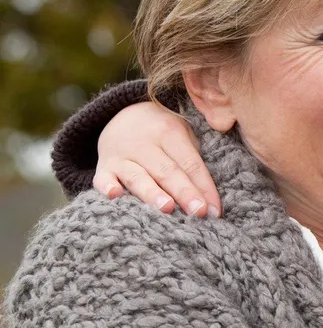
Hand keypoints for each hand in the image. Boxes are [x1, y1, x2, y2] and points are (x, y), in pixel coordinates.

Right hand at [93, 101, 220, 216]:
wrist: (123, 115)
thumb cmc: (163, 134)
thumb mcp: (183, 136)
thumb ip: (193, 163)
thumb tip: (210, 201)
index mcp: (169, 133)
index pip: (190, 163)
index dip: (204, 187)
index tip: (214, 210)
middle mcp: (144, 143)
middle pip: (167, 171)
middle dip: (184, 193)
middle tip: (198, 212)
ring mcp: (121, 155)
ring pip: (138, 177)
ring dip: (152, 193)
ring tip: (167, 208)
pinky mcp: (104, 166)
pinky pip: (102, 178)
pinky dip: (107, 186)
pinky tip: (114, 195)